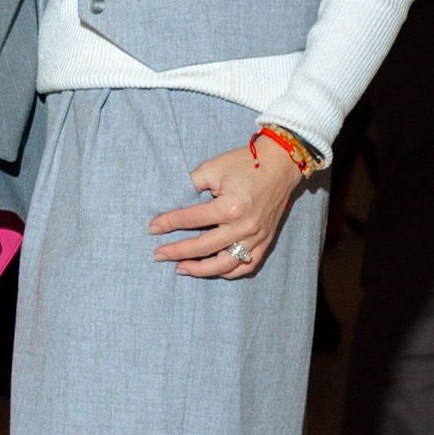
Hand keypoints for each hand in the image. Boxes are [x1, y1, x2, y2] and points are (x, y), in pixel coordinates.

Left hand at [153, 137, 301, 279]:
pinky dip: (229, 271)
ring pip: (225, 264)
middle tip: (158, 254)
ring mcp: (257, 236)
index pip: (191, 220)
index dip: (168, 224)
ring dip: (201, 270)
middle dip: (177, 252)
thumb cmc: (246, 163)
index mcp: (229, 207)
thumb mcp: (213, 168)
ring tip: (181, 268)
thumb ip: (191, 184)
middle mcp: (244, 226)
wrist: (281, 163)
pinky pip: (247, 265)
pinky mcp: (265, 240)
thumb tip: (171, 200)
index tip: (152, 228)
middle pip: (204, 247)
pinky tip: (212, 269)